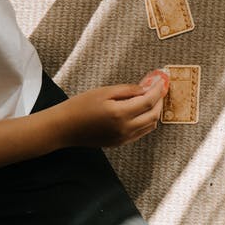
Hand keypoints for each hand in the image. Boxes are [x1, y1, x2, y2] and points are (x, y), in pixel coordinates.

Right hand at [53, 70, 168, 147]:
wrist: (63, 127)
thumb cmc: (79, 106)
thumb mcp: (104, 92)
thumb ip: (128, 90)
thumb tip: (146, 88)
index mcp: (120, 114)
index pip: (148, 102)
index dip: (157, 91)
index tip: (161, 81)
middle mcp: (125, 129)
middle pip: (153, 115)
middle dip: (159, 101)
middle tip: (158, 89)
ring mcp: (123, 138)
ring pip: (149, 125)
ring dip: (154, 112)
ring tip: (151, 98)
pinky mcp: (119, 143)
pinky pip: (140, 132)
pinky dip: (146, 121)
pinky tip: (141, 111)